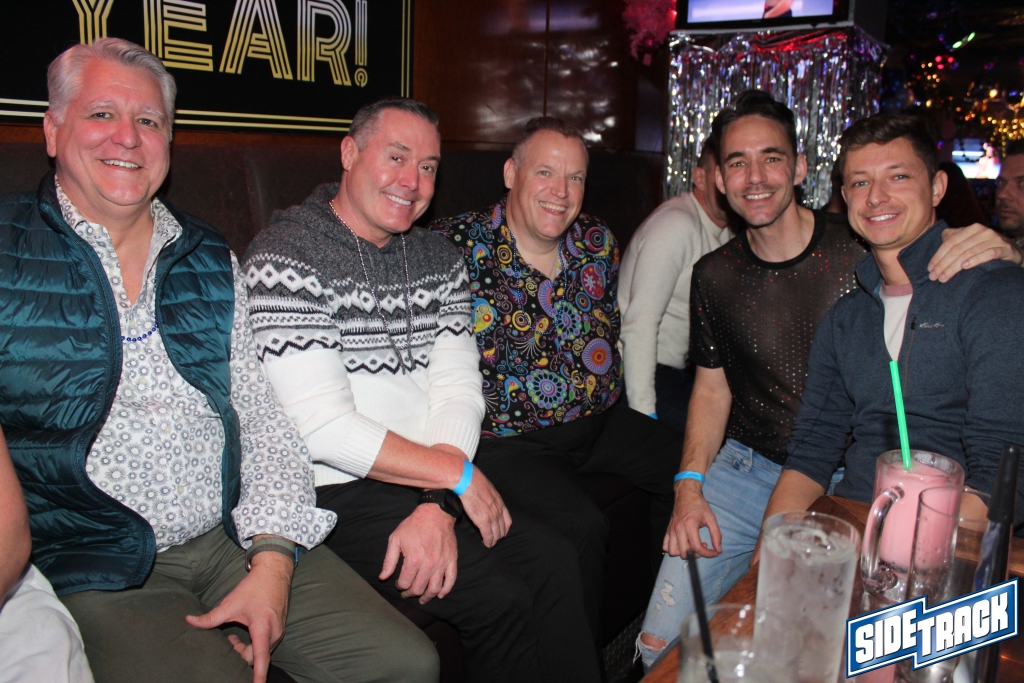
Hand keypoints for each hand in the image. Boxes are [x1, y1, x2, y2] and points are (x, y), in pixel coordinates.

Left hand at [185, 546, 293, 682]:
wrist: (275, 572)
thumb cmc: (255, 587)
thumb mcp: (231, 603)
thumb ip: (210, 617)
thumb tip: (189, 621)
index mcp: (263, 629)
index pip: (261, 659)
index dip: (259, 676)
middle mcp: (274, 634)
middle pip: (256, 657)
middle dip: (240, 655)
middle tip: (228, 641)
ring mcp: (279, 631)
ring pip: (260, 652)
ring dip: (246, 649)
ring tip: (233, 636)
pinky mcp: (279, 629)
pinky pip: (265, 645)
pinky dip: (253, 644)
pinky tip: (245, 631)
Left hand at [380, 504, 457, 603]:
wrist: (435, 513)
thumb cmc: (413, 525)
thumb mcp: (395, 539)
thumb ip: (389, 560)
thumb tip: (383, 577)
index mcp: (413, 560)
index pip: (405, 583)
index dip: (399, 586)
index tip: (398, 584)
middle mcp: (428, 565)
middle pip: (419, 589)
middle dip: (411, 593)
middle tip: (408, 592)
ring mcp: (442, 564)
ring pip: (434, 589)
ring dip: (427, 597)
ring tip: (422, 599)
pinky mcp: (451, 560)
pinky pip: (450, 580)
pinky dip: (445, 590)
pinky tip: (439, 594)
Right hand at [458, 468, 511, 547]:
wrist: (467, 481)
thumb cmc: (473, 481)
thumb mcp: (487, 488)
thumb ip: (489, 497)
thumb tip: (484, 499)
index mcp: (499, 502)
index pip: (507, 521)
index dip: (504, 529)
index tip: (499, 533)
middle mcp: (498, 510)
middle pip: (503, 529)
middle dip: (498, 537)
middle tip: (492, 541)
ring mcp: (492, 516)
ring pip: (496, 535)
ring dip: (493, 541)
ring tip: (488, 544)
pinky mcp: (484, 521)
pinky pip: (488, 536)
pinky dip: (488, 543)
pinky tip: (485, 545)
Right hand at [663, 480, 721, 557]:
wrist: (686, 494)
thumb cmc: (699, 505)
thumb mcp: (711, 518)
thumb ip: (716, 535)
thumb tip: (718, 550)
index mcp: (690, 525)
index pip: (696, 547)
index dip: (707, 554)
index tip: (714, 552)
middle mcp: (678, 529)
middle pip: (684, 553)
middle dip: (696, 554)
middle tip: (702, 545)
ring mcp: (671, 530)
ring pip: (673, 552)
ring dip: (684, 553)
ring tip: (692, 545)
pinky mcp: (668, 530)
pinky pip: (665, 546)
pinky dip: (673, 549)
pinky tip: (682, 544)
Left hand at [928, 224, 1022, 281]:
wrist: (1012, 252)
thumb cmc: (986, 248)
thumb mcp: (970, 241)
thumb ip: (956, 238)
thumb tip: (941, 238)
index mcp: (971, 229)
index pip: (950, 242)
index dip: (938, 256)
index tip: (930, 269)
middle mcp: (982, 231)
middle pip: (957, 249)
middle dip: (943, 264)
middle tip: (934, 277)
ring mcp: (994, 239)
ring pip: (968, 253)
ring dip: (954, 267)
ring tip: (944, 278)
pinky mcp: (1004, 248)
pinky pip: (987, 254)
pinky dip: (975, 260)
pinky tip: (965, 267)